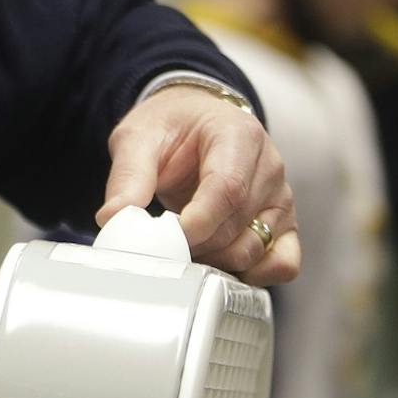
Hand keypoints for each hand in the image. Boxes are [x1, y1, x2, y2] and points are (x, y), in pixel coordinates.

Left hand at [98, 85, 298, 285]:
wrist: (195, 121)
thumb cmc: (172, 126)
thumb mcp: (139, 137)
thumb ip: (129, 175)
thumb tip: (113, 217)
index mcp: (239, 135)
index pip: (227, 188)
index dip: (197, 221)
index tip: (166, 239)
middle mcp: (269, 167)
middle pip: (238, 224)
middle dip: (196, 244)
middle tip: (162, 245)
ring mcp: (279, 199)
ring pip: (256, 249)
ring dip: (216, 261)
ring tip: (184, 249)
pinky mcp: (282, 224)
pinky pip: (284, 262)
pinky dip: (253, 275)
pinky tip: (219, 265)